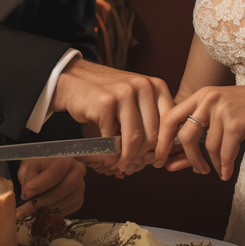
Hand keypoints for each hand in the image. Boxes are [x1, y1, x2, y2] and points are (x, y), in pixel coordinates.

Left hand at [15, 157, 86, 216]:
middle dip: (40, 201)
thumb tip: (27, 195)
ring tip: (29, 210)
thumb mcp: (29, 167)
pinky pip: (64, 212)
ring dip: (44, 210)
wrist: (47, 171)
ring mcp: (80, 188)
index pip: (55, 173)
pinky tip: (41, 210)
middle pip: (60, 191)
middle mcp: (78, 172)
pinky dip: (50, 214)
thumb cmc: (37, 167)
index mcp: (66, 160)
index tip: (25, 194)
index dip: (40, 185)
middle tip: (24, 209)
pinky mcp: (78, 201)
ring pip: (62, 204)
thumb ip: (28, 178)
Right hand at [52, 59, 172, 174]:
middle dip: (143, 156)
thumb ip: (153, 116)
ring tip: (122, 165)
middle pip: (152, 133)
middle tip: (135, 165)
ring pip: (134, 138)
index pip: (169, 123)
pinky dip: (110, 151)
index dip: (165, 147)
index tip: (157, 161)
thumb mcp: (136, 98)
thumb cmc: (107, 94)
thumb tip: (166, 150)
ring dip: (127, 157)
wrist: (75, 80)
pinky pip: (113, 136)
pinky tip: (108, 156)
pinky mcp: (106, 102)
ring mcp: (124, 93)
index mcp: (156, 86)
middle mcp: (143, 86)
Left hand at [155, 83, 244, 179]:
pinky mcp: (237, 123)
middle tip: (192, 170)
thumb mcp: (221, 114)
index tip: (159, 158)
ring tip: (216, 170)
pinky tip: (226, 173)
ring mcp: (223, 110)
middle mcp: (209, 99)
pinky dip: (224, 166)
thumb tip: (172, 162)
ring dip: (212, 164)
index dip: (162, 140)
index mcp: (201, 95)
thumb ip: (199, 133)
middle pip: (186, 134)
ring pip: (208, 147)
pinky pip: (224, 152)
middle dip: (186, 157)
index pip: (170, 117)